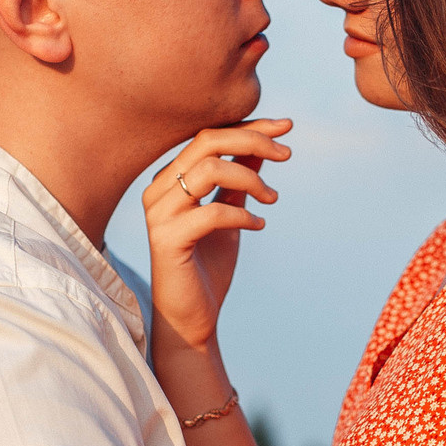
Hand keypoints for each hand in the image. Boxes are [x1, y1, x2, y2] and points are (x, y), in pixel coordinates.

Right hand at [144, 120, 291, 357]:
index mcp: (169, 178)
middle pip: (207, 141)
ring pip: (210, 169)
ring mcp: (159, 213)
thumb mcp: (229, 215)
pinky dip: (243, 215)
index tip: (286, 127)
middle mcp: (158, 189)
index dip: (249, 127)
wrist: (190, 318)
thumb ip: (238, 181)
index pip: (209, 136)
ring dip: (251, 179)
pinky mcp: (167, 239)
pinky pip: (212, 213)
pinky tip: (259, 225)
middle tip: (287, 154)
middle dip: (253, 141)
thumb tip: (262, 147)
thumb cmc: (207, 266)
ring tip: (272, 199)